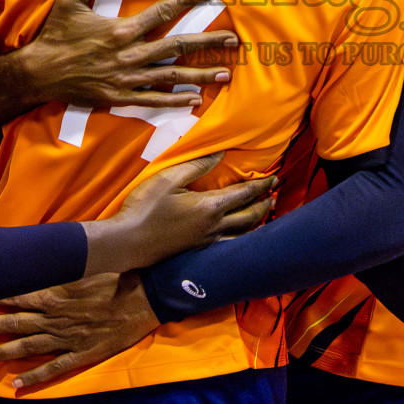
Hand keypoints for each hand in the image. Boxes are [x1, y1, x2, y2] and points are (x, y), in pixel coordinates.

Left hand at [0, 271, 158, 389]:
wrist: (148, 297)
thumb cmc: (119, 275)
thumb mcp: (87, 264)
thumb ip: (62, 264)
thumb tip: (41, 254)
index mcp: (57, 293)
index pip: (18, 295)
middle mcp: (56, 317)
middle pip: (16, 322)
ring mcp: (68, 338)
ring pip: (28, 347)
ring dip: (3, 352)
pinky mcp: (83, 353)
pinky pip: (53, 368)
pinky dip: (34, 377)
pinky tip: (16, 383)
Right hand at [13, 0, 240, 108]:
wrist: (38, 73)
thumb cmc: (55, 35)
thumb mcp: (69, 1)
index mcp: (122, 29)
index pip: (163, 12)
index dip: (188, 1)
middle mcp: (130, 54)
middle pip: (178, 46)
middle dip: (208, 42)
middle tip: (233, 40)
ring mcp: (127, 78)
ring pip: (172, 76)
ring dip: (200, 75)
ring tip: (225, 73)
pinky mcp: (120, 97)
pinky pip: (153, 100)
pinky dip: (174, 101)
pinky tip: (194, 100)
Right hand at [85, 152, 275, 273]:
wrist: (128, 242)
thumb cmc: (146, 207)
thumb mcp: (169, 179)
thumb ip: (197, 166)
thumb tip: (220, 154)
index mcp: (210, 207)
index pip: (244, 194)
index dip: (261, 186)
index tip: (274, 179)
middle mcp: (214, 226)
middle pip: (248, 216)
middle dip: (264, 204)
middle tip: (274, 195)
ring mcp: (207, 241)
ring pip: (241, 233)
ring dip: (257, 222)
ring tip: (265, 214)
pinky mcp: (197, 250)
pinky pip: (229, 243)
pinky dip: (241, 237)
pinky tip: (239, 235)